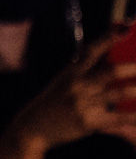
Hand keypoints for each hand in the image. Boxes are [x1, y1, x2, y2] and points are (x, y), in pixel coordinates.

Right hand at [12, 31, 135, 150]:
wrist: (33, 128)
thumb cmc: (52, 103)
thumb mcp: (63, 82)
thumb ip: (85, 71)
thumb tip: (110, 59)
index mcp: (72, 73)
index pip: (92, 51)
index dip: (108, 39)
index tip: (124, 29)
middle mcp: (78, 86)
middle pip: (112, 72)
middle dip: (134, 68)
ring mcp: (84, 104)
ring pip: (120, 93)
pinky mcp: (89, 122)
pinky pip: (118, 118)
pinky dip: (133, 117)